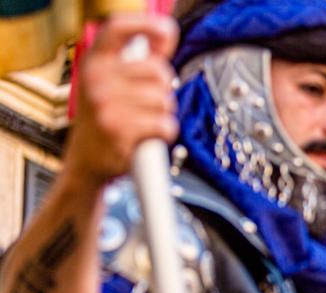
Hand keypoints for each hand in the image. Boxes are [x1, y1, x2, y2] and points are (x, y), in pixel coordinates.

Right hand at [64, 14, 178, 190]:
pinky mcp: (120, 131)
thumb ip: (136, 61)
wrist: (87, 163)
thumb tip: (165, 35)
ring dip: (163, 114)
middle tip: (148, 104)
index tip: (166, 31)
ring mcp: (106, 105)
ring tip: (143, 122)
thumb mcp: (110, 84)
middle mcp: (96, 79)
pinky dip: (164, 134)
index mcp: (94, 62)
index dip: (147, 25)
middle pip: (158, 71)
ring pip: (164, 101)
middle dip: (164, 89)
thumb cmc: (106, 121)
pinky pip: (165, 125)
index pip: (119, 28)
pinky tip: (147, 137)